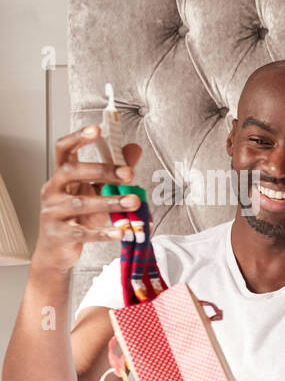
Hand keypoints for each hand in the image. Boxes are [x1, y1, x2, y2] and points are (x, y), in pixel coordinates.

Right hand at [32, 125, 142, 273]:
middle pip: (72, 172)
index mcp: (61, 176)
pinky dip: (103, 231)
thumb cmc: (77, 216)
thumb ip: (115, 171)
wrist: (57, 250)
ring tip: (135, 202)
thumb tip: (135, 148)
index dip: (78, 137)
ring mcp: (53, 212)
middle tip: (129, 174)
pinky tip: (122, 231)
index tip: (98, 130)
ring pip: (80, 203)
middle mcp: (53, 190)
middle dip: (102, 171)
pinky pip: (82, 232)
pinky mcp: (59, 234)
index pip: (64, 149)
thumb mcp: (96, 191)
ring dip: (110, 202)